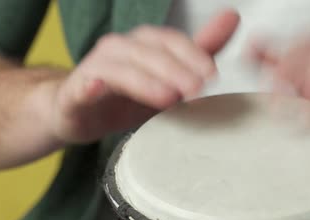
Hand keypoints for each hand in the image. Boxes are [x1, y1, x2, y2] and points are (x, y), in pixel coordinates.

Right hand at [45, 10, 238, 143]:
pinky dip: (90, 86)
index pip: (171, 41)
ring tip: (167, 98)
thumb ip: (200, 51)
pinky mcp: (75, 92)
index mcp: (144, 43)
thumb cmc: (126, 94)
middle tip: (197, 91)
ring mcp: (96, 68)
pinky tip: (98, 89)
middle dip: (176, 71)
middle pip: (149, 53)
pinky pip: (83, 85)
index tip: (213, 76)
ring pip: (121, 68)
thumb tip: (233, 17)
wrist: (78, 112)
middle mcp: (120, 48)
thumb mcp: (170, 78)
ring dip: (145, 81)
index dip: (193, 56)